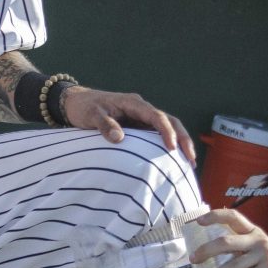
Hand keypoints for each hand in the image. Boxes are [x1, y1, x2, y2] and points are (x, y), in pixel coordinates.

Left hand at [61, 86, 195, 162]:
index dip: (166, 131)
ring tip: (188, 164)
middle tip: (190, 159)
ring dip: (179, 144)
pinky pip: (156, 137)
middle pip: (170, 121)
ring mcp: (141, 119)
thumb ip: (105, 125)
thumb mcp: (91, 114)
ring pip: (166, 129)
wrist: (77, 103)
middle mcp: (141, 110)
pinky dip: (166, 147)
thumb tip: (119, 139)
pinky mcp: (138, 128)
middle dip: (182, 139)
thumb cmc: (85, 107)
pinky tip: (172, 161)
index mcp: (134, 104)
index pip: (156, 116)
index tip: (172, 148)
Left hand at [188, 209, 267, 267]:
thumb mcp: (253, 251)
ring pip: (233, 265)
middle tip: (193, 260)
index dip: (215, 216)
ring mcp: (264, 254)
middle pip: (226, 241)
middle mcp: (258, 239)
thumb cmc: (266, 267)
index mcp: (252, 231)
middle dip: (206, 251)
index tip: (198, 222)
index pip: (233, 216)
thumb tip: (205, 254)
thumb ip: (237, 248)